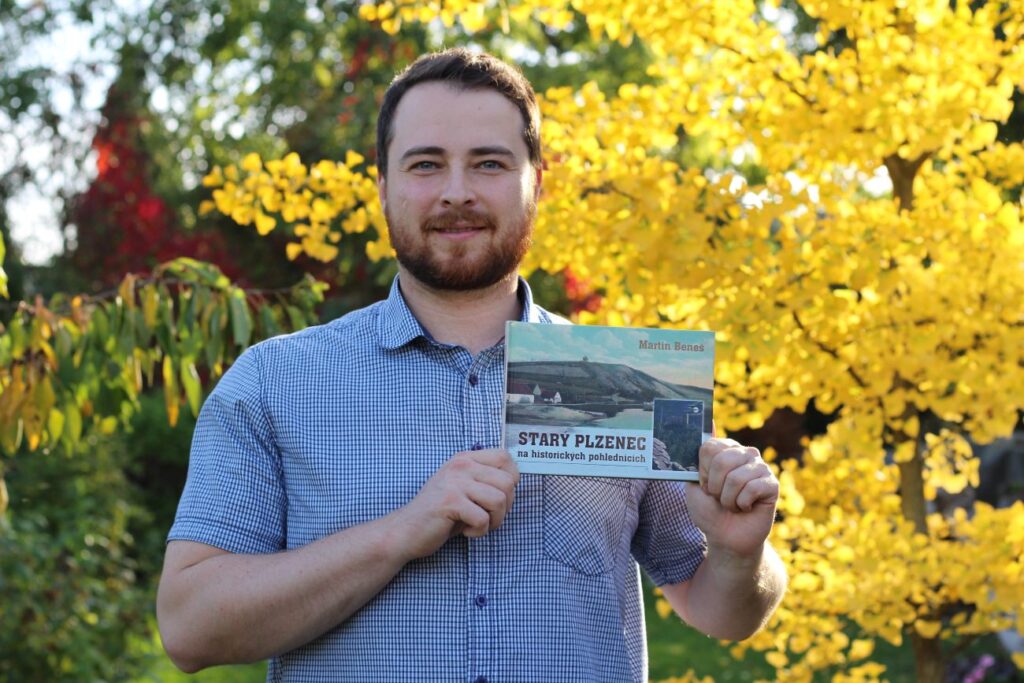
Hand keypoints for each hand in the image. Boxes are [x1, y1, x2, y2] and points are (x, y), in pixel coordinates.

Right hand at [395, 448, 519, 559]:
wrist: (405, 530)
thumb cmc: (439, 513)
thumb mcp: (462, 488)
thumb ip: (484, 480)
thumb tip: (514, 482)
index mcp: (465, 459)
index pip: (505, 457)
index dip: (511, 480)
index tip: (498, 497)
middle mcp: (461, 465)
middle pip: (508, 482)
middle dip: (505, 507)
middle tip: (487, 517)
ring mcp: (455, 482)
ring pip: (499, 500)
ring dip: (494, 521)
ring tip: (477, 524)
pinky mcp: (450, 502)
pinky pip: (483, 519)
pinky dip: (479, 532)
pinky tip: (464, 531)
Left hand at [685, 436, 778, 558]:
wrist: (726, 538)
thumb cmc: (709, 510)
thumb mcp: (694, 483)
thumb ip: (698, 456)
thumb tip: (708, 421)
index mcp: (725, 450)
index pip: (709, 447)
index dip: (703, 472)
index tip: (705, 485)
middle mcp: (744, 453)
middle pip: (722, 460)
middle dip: (715, 486)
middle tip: (719, 497)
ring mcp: (760, 467)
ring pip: (736, 477)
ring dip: (728, 499)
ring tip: (732, 504)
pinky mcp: (772, 484)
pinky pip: (753, 488)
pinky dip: (743, 503)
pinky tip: (746, 507)